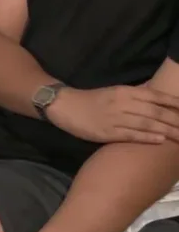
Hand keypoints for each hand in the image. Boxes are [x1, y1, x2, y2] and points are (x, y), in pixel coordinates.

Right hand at [46, 84, 178, 143]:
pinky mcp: (107, 132)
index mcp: (125, 91)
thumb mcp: (114, 92)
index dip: (175, 103)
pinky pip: (131, 134)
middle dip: (176, 120)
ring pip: (146, 123)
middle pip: (156, 112)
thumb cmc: (92, 100)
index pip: (156, 96)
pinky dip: (147, 137)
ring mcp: (115, 118)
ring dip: (167, 130)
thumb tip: (157, 96)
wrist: (65, 106)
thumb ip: (135, 95)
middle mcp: (123, 103)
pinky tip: (160, 140)